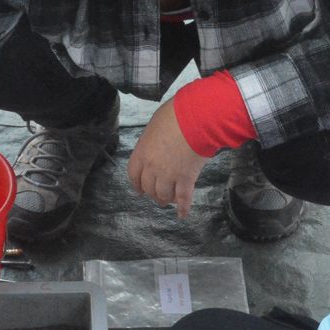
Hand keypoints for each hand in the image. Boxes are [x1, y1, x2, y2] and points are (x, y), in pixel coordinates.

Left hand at [126, 101, 208, 216]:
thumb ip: (153, 138)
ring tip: (168, 201)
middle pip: (149, 188)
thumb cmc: (176, 115)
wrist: (196, 118)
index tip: (140, 190)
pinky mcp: (186, 179)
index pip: (134, 175)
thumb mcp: (155, 124)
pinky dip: (183, 208)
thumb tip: (158, 140)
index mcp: (142, 153)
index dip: (137, 185)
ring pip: (164, 195)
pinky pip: (183, 198)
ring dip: (165, 200)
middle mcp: (152, 168)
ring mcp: (169, 175)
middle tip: (157, 195)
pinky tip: (182, 214)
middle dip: (152, 193)